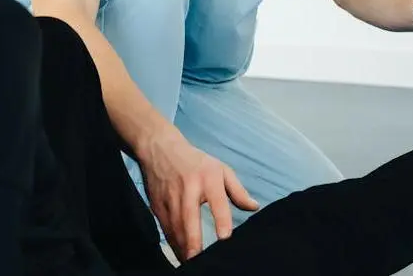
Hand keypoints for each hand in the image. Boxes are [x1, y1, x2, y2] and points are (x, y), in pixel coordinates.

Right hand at [139, 128, 258, 261]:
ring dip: (183, 248)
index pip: (217, 202)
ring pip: (176, 229)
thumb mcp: (220, 169)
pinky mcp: (157, 206)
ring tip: (193, 264)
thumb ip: (238, 190)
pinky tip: (181, 254)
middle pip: (190, 220)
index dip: (221, 221)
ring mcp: (170, 198)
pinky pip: (166, 229)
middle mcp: (188, 189)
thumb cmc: (196, 162)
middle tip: (200, 262)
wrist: (159, 148)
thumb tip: (255, 207)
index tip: (225, 239)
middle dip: (194, 243)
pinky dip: (173, 243)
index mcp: (208, 179)